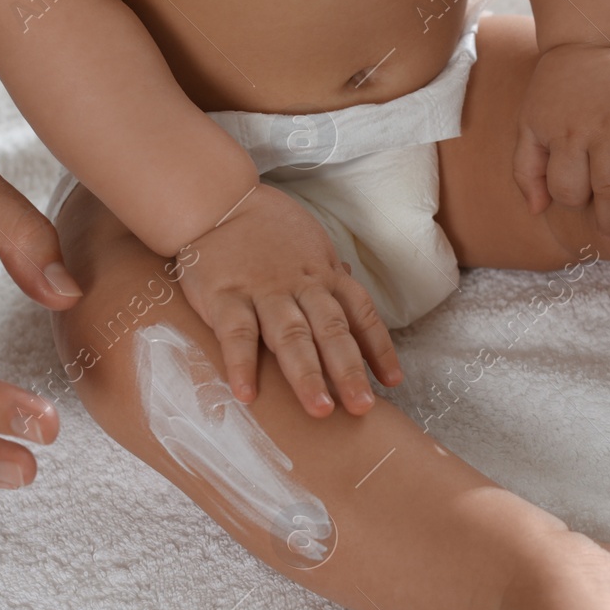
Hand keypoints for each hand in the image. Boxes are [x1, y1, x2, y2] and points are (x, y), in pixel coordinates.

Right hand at [178, 185, 401, 416]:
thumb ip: (331, 280)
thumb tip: (356, 306)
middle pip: (331, 330)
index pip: (361, 314)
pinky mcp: (224, 296)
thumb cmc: (268, 230)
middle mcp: (301, 286)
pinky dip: (241, 364)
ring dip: (307, 374)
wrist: (217, 200)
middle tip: (362, 407)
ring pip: (291, 335)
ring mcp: (263, 292)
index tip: (393, 381)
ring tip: (320, 409)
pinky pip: (236, 333)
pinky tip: (247, 395)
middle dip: (349, 370)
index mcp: (325, 276)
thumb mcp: (312, 248)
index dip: (379, 348)